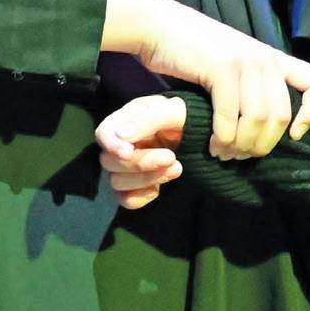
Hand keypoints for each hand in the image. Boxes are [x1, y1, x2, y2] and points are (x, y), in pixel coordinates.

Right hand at [94, 95, 189, 209]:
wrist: (206, 138)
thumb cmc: (188, 118)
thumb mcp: (174, 111)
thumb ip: (148, 119)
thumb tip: (121, 135)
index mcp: (127, 120)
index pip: (103, 133)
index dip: (111, 144)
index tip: (127, 151)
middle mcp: (122, 145)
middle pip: (109, 161)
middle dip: (141, 163)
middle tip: (172, 158)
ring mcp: (126, 167)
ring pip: (117, 182)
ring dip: (146, 179)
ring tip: (176, 168)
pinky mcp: (135, 186)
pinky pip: (125, 199)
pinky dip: (141, 197)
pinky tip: (158, 189)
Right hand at [112, 0, 309, 160]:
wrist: (160, 26)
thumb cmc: (193, 54)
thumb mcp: (234, 68)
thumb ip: (253, 90)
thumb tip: (262, 132)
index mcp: (275, 59)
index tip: (294, 135)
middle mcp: (266, 59)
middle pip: (282, 116)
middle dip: (262, 145)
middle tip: (241, 156)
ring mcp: (245, 61)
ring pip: (258, 118)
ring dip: (241, 144)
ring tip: (224, 153)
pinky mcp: (222, 67)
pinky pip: (231, 113)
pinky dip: (223, 135)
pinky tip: (213, 143)